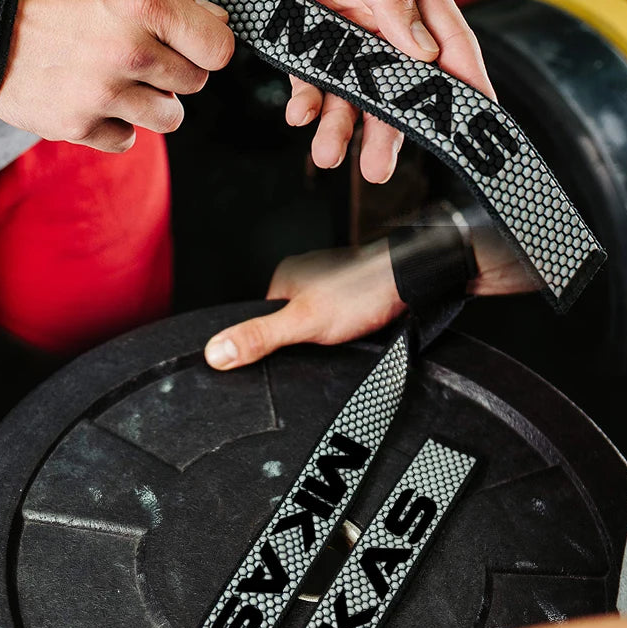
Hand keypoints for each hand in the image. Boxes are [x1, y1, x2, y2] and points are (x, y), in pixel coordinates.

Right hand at [0, 0, 234, 151]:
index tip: (194, 44)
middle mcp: (129, 52)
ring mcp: (104, 94)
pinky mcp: (79, 126)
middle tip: (143, 55)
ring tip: (124, 81)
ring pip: (169, 118)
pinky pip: (127, 140)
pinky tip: (97, 100)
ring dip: (153, 102)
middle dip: (175, 69)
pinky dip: (117, 125)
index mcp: (144, 4)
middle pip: (194, 83)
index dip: (208, 45)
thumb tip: (214, 19)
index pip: (218, 49)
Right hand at [204, 241, 405, 369]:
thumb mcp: (302, 323)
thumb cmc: (361, 293)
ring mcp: (331, 283)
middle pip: (289, 320)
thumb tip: (216, 351)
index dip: (272, 341)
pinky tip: (354, 332)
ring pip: (316, 320)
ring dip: (326, 334)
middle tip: (319, 346)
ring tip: (341, 337)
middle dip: (302, 339)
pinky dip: (345, 328)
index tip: (286, 352)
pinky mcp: (353, 293)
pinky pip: (339, 318)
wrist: (410, 281)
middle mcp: (306, 276)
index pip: (262, 318)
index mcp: (284, 277)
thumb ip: (259, 337)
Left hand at [221, 0, 495, 184]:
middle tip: (379, 167)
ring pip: (355, 98)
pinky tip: (299, 114)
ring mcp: (346, 40)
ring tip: (328, 153)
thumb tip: (422, 47)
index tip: (478, 126)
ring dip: (344, 128)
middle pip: (400, 89)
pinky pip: (313, 87)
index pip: (452, 45)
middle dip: (391, 132)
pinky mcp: (308, 49)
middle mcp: (384, 22)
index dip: (469, 87)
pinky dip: (307, 105)